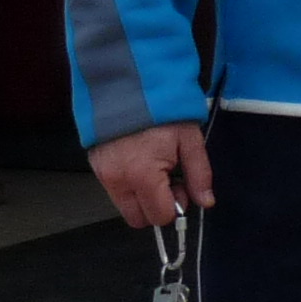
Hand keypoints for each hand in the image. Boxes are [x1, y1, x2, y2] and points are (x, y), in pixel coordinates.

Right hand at [90, 120, 213, 229]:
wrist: (128, 83)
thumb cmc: (162, 110)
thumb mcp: (190, 140)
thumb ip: (199, 175)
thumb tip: (206, 202)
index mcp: (142, 175)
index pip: (160, 216)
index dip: (176, 206)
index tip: (181, 185)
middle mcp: (117, 180)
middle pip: (138, 218)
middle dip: (156, 207)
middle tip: (168, 180)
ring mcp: (102, 173)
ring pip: (124, 205)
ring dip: (142, 197)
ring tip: (153, 168)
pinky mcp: (95, 165)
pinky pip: (114, 189)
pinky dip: (128, 185)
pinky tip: (139, 162)